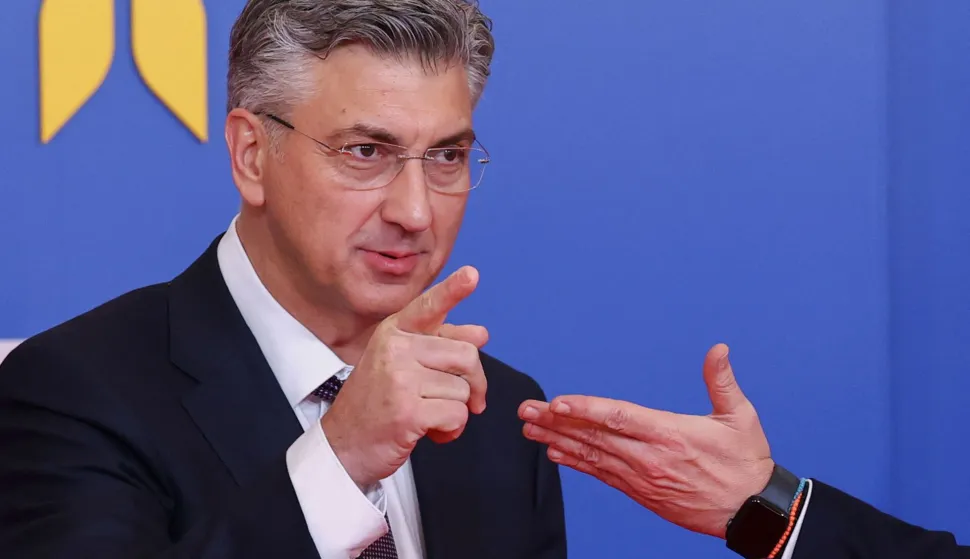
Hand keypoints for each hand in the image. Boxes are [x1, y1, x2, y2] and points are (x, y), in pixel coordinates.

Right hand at [322, 266, 488, 487]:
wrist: (344, 445)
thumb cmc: (378, 402)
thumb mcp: (402, 365)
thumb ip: (441, 346)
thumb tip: (481, 334)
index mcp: (394, 333)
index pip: (428, 307)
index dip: (452, 290)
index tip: (472, 274)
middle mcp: (395, 350)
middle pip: (466, 355)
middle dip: (476, 383)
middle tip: (470, 400)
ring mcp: (400, 381)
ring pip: (464, 390)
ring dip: (456, 411)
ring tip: (429, 417)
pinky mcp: (408, 412)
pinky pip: (457, 415)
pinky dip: (452, 430)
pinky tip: (430, 433)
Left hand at [518, 344, 772, 537]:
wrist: (752, 513)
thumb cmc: (746, 464)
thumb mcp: (740, 418)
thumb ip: (722, 382)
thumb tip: (718, 349)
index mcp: (670, 434)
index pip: (618, 417)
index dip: (586, 409)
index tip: (557, 402)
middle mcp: (649, 457)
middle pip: (595, 436)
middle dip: (557, 422)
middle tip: (526, 410)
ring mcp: (642, 477)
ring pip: (592, 456)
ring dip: (558, 441)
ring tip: (530, 428)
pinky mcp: (641, 492)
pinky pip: (602, 475)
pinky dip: (576, 463)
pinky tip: (555, 453)